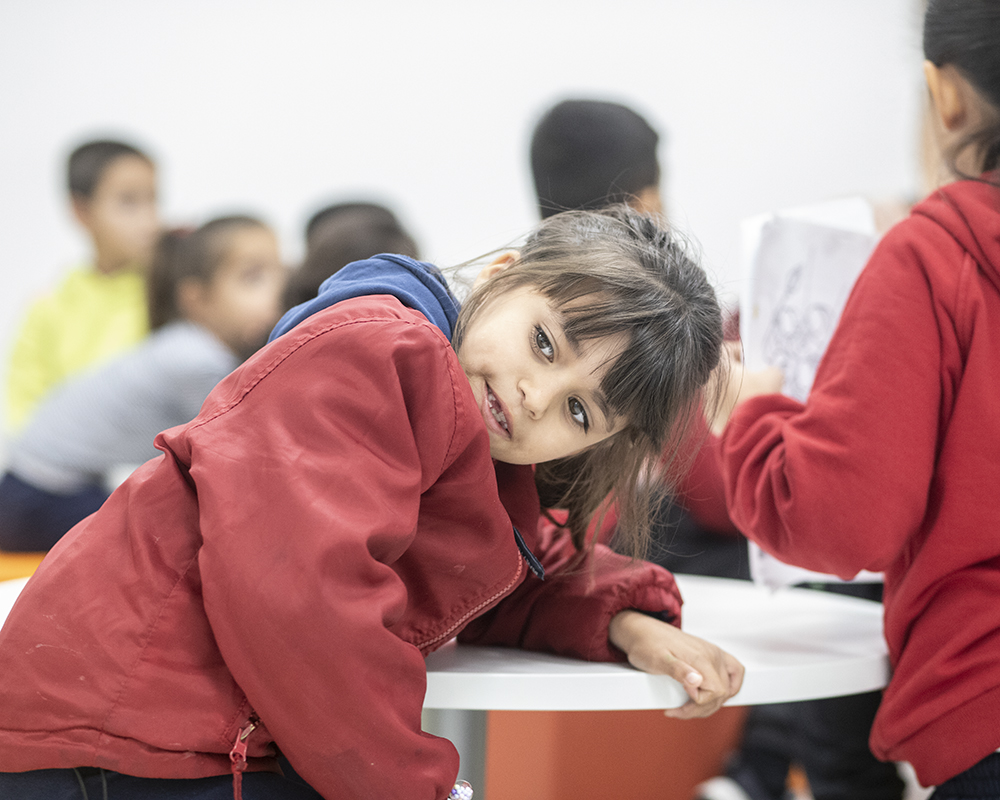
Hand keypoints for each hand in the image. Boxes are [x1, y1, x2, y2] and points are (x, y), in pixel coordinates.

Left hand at [608, 610, 743, 718]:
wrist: (642, 630)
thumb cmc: (646, 644)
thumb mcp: (656, 659)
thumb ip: (677, 670)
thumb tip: (696, 681)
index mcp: (700, 657)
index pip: (716, 690)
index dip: (700, 701)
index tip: (682, 696)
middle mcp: (712, 654)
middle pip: (722, 692)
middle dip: (701, 707)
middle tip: (679, 710)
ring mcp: (714, 654)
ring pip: (727, 687)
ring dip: (710, 703)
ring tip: (690, 705)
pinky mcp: (712, 655)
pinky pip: (734, 672)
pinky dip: (729, 687)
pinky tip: (714, 695)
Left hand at [708, 342, 783, 435]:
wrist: (753, 430)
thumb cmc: (761, 398)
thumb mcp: (774, 376)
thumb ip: (771, 369)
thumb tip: (770, 372)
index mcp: (717, 367)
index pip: (725, 351)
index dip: (741, 351)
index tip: (752, 357)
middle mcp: (707, 384)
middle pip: (724, 373)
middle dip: (741, 374)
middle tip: (757, 377)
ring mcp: (707, 404)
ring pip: (723, 392)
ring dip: (737, 392)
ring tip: (755, 396)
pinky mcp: (712, 421)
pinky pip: (724, 410)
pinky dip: (735, 409)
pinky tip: (749, 411)